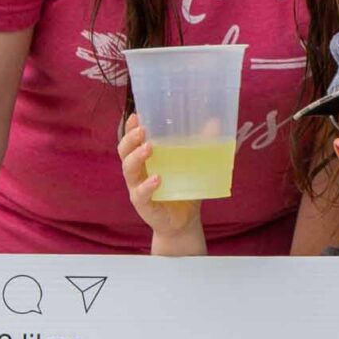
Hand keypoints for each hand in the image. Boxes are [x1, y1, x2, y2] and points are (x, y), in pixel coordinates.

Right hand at [117, 114, 203, 251]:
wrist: (184, 222)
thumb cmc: (184, 188)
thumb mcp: (193, 164)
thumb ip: (200, 145)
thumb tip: (214, 122)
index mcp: (145, 160)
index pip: (132, 141)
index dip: (130, 128)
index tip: (136, 115)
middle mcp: (138, 173)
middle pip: (124, 153)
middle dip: (130, 139)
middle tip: (142, 129)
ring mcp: (138, 189)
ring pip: (129, 171)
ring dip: (137, 157)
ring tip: (148, 148)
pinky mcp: (144, 206)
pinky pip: (141, 195)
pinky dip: (147, 186)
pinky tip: (157, 179)